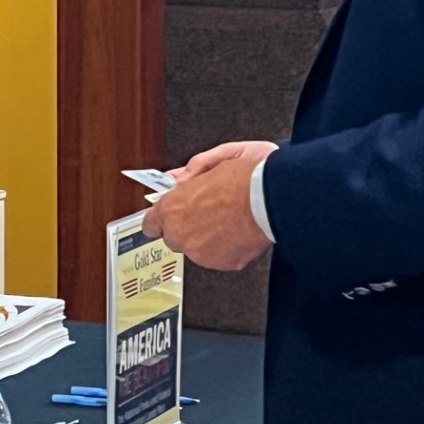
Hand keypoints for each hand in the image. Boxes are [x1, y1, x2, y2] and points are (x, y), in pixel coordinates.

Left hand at [144, 147, 270, 270]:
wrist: (272, 199)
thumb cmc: (246, 178)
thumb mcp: (215, 160)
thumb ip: (189, 172)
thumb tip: (176, 178)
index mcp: (172, 209)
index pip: (151, 223)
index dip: (162, 218)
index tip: (167, 216)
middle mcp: (181, 234)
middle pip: (174, 237)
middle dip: (187, 227)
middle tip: (208, 212)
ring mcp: (200, 253)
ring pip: (197, 248)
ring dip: (207, 237)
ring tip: (228, 219)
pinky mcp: (221, 263)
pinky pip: (219, 256)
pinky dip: (226, 247)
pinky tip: (238, 230)